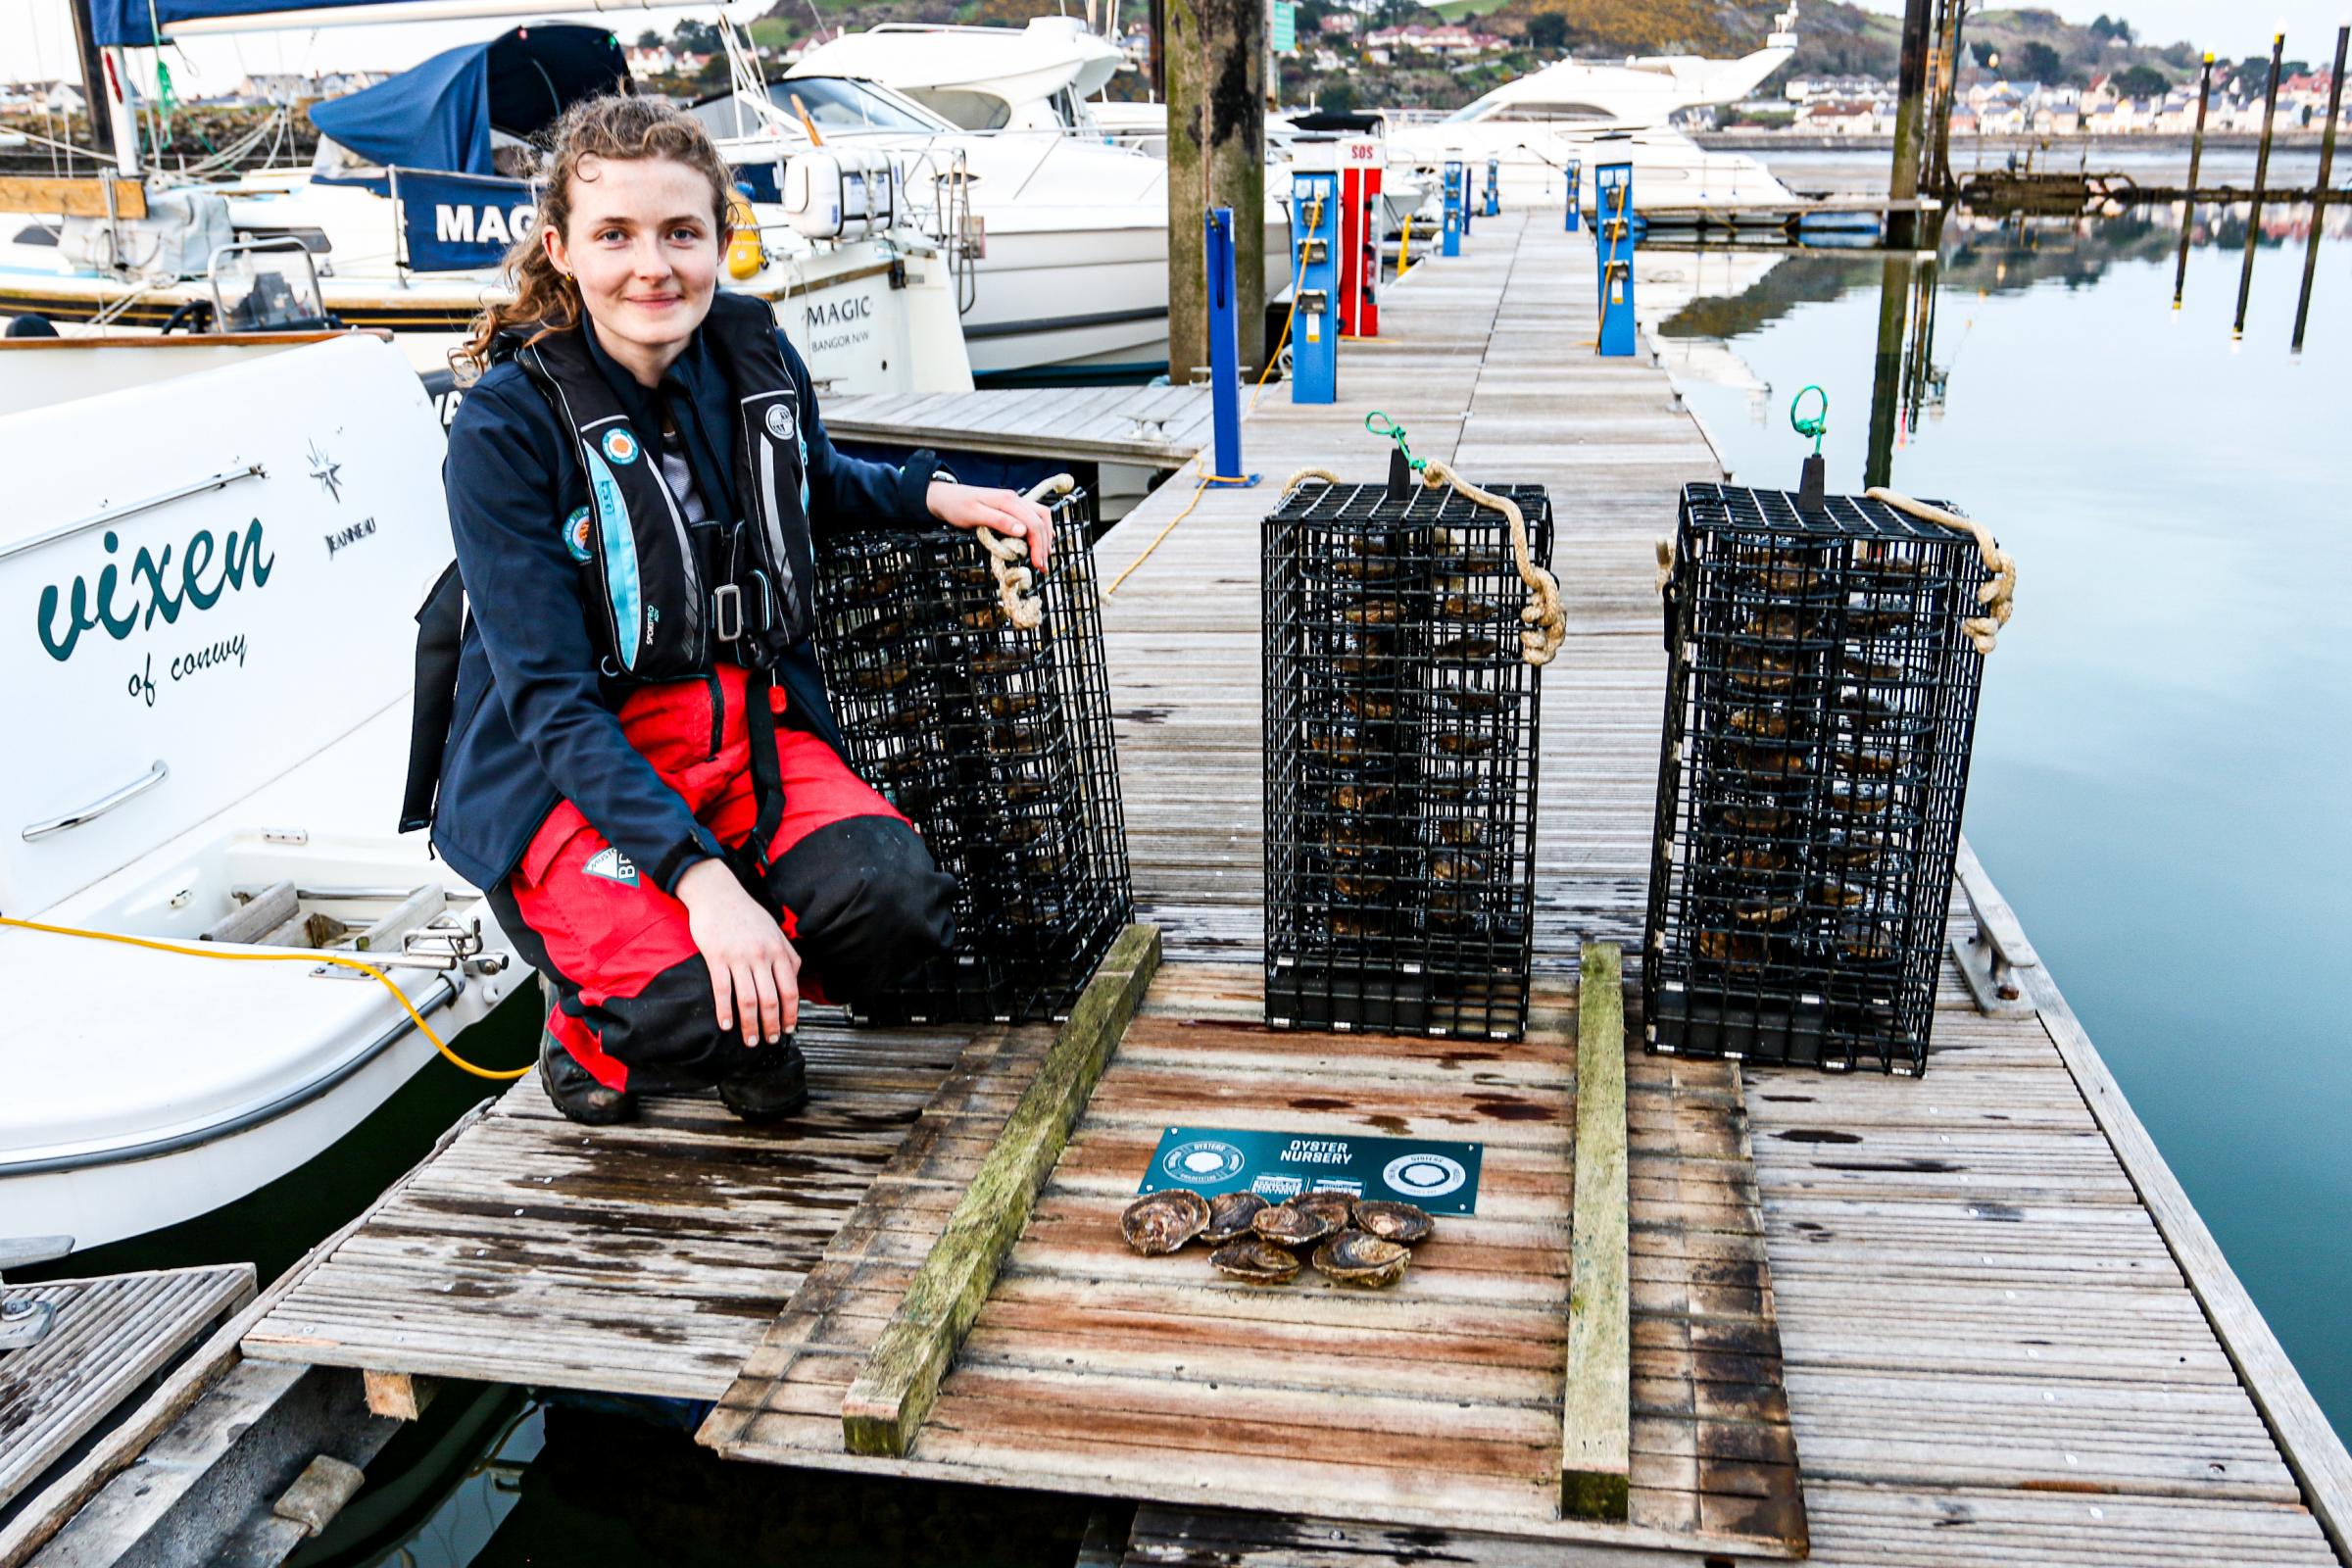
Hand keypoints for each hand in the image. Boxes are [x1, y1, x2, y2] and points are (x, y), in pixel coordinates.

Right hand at [675, 859, 800, 1046]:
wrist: (717, 893)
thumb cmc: (746, 912)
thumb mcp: (775, 930)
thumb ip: (787, 954)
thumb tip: (795, 979)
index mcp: (779, 950)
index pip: (790, 989)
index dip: (791, 1013)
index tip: (790, 1028)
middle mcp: (762, 955)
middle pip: (771, 999)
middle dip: (772, 1025)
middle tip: (771, 1040)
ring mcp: (739, 957)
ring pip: (748, 1000)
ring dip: (750, 1025)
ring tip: (750, 1040)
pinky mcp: (716, 957)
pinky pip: (723, 990)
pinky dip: (725, 1011)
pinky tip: (726, 1025)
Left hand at [927, 480, 1054, 571]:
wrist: (946, 497)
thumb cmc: (957, 507)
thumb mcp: (974, 515)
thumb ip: (999, 521)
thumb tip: (1023, 531)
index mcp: (1008, 501)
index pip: (1032, 523)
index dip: (1038, 545)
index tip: (1037, 564)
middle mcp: (1015, 499)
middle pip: (1040, 521)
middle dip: (1044, 545)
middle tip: (1042, 567)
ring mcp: (1015, 502)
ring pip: (1041, 517)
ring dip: (1046, 537)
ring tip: (1044, 558)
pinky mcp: (1012, 508)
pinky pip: (1034, 515)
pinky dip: (1041, 529)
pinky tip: (1043, 541)